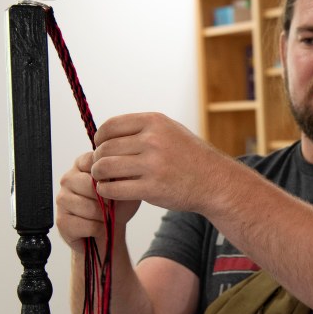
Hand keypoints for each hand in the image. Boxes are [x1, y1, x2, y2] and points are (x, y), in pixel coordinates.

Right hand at [55, 151, 140, 250]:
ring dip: (104, 216)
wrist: (110, 229)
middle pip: (91, 186)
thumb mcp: (126, 184)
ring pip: (89, 207)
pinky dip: (99, 229)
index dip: (111, 178)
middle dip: (108, 200)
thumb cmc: (117, 204)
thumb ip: (123, 173)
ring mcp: (62, 199)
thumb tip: (122, 169)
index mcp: (83, 164)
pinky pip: (86, 225)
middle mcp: (68, 178)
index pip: (96, 163)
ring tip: (106, 217)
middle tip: (113, 206)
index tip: (117, 185)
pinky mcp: (62, 220)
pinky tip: (99, 227)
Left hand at [89, 112, 224, 213]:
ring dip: (98, 175)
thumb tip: (107, 134)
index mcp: (155, 122)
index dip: (100, 138)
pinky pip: (114, 189)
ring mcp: (153, 165)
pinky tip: (110, 191)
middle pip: (105, 148)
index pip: (110, 126)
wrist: (215, 181)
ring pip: (105, 167)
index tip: (100, 147)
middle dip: (97, 159)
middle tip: (101, 167)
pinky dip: (106, 191)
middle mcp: (153, 140)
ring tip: (103, 179)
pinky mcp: (152, 189)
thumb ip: (142, 129)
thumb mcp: (170, 131)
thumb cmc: (190, 157)